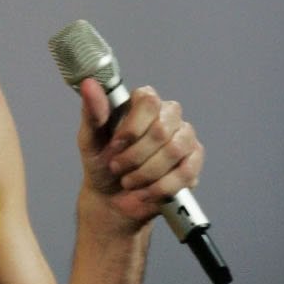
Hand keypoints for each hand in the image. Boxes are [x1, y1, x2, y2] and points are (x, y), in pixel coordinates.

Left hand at [78, 78, 204, 225]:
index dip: (131, 128)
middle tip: (117, 168)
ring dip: (146, 173)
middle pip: (161, 130)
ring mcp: (185, 137)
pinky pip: (186, 172)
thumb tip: (89, 84)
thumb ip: (92, 113)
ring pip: (174, 151)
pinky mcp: (194, 161)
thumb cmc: (102, 165)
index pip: (148, 101)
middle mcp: (168, 115)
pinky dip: (161, 187)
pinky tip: (146, 192)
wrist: (111, 200)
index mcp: (144, 103)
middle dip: (134, 157)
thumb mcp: (89, 140)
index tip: (115, 146)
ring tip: (129, 181)